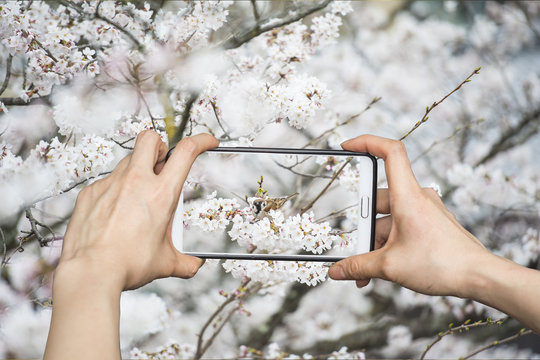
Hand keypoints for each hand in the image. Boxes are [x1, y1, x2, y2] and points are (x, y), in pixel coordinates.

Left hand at [58, 130, 218, 289]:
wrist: (91, 273)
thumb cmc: (127, 265)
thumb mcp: (165, 263)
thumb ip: (184, 262)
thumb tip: (193, 265)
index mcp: (161, 194)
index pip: (186, 151)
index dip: (201, 140)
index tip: (207, 142)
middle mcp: (136, 182)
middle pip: (150, 139)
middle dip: (160, 146)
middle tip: (162, 166)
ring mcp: (110, 184)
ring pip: (127, 161)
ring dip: (138, 171)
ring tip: (137, 199)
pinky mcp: (90, 193)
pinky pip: (107, 182)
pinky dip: (115, 192)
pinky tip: (115, 214)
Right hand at [329, 135, 487, 297]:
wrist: (478, 277)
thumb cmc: (442, 264)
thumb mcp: (390, 266)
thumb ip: (358, 267)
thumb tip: (336, 271)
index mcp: (408, 197)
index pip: (390, 152)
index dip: (366, 142)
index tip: (347, 146)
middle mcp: (417, 198)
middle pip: (379, 199)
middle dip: (363, 226)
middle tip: (355, 248)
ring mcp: (425, 210)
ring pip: (388, 218)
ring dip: (374, 243)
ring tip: (367, 272)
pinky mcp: (430, 224)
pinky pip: (400, 227)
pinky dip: (388, 245)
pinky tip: (381, 269)